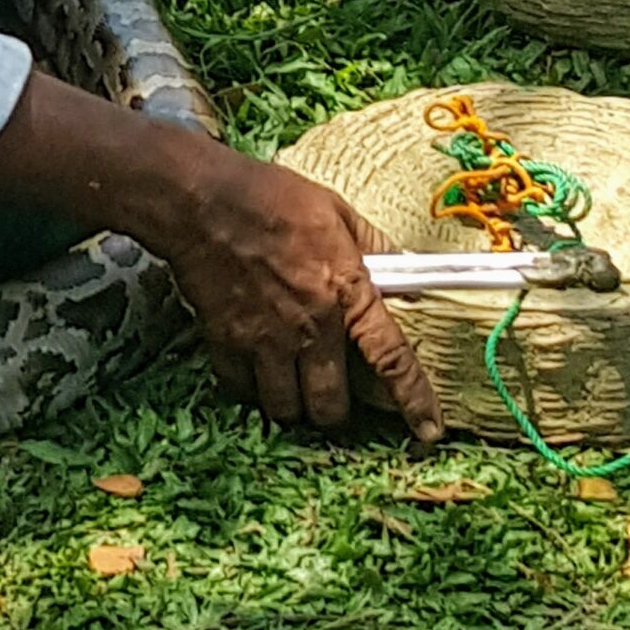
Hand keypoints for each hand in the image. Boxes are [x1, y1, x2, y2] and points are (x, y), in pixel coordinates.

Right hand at [0, 67, 437, 437]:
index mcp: (345, 291)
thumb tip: (409, 274)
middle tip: (330, 395)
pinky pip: (243, 389)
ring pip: (285, 407)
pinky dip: (251, 387)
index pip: (391, 358)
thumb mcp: (337, 212)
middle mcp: (309, 326)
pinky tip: (255, 367)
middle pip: (330, 405)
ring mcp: (265, 339)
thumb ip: (376, 248)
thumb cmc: (271, 198)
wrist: (201, 201)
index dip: (414, 401)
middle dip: (334, 411)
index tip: (427, 431)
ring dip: (292, 404)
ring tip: (292, 384)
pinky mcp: (226, 342)